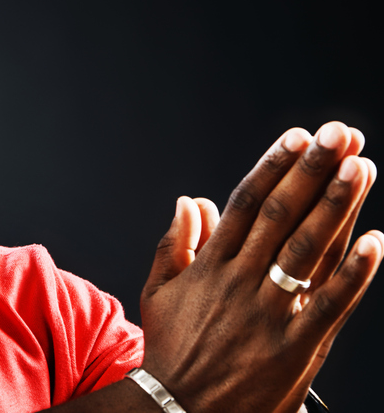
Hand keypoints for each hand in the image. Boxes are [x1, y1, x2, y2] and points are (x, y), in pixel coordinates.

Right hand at [140, 122, 381, 412]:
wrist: (176, 409)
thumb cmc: (170, 348)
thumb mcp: (158, 292)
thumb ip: (174, 243)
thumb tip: (189, 200)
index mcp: (210, 266)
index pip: (246, 205)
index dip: (274, 167)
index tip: (298, 138)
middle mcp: (241, 282)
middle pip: (283, 217)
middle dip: (313, 171)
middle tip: (340, 135)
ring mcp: (270, 314)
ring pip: (309, 251)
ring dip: (337, 207)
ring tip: (360, 168)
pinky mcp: (296, 347)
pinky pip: (330, 305)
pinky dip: (355, 273)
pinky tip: (375, 242)